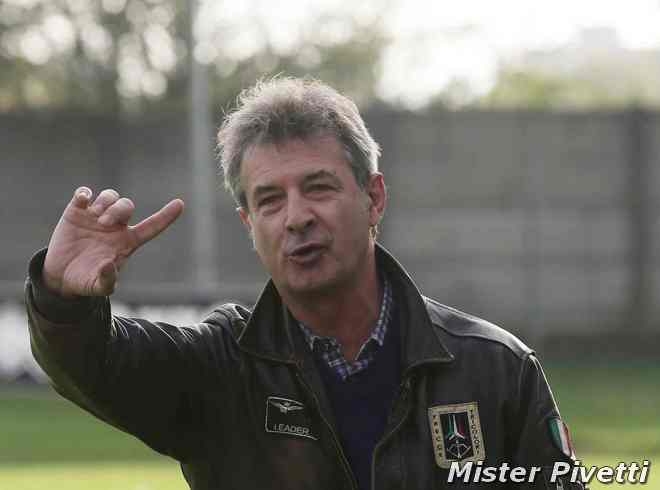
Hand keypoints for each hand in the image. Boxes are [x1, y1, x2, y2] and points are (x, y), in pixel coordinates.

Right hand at [43, 187, 183, 296]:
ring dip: (105, 201)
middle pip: (127, 206)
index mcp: (127, 242)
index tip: (180, 204)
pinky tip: (83, 200)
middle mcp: (115, 226)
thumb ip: (107, 281)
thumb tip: (110, 266)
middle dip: (118, 210)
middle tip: (104, 223)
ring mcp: (96, 217)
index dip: (166, 216)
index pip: (151, 226)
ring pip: (110, 196)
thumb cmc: (86, 281)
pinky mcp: (76, 212)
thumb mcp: (98, 287)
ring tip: (96, 215)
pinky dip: (85, 193)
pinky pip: (84, 193)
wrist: (61, 276)